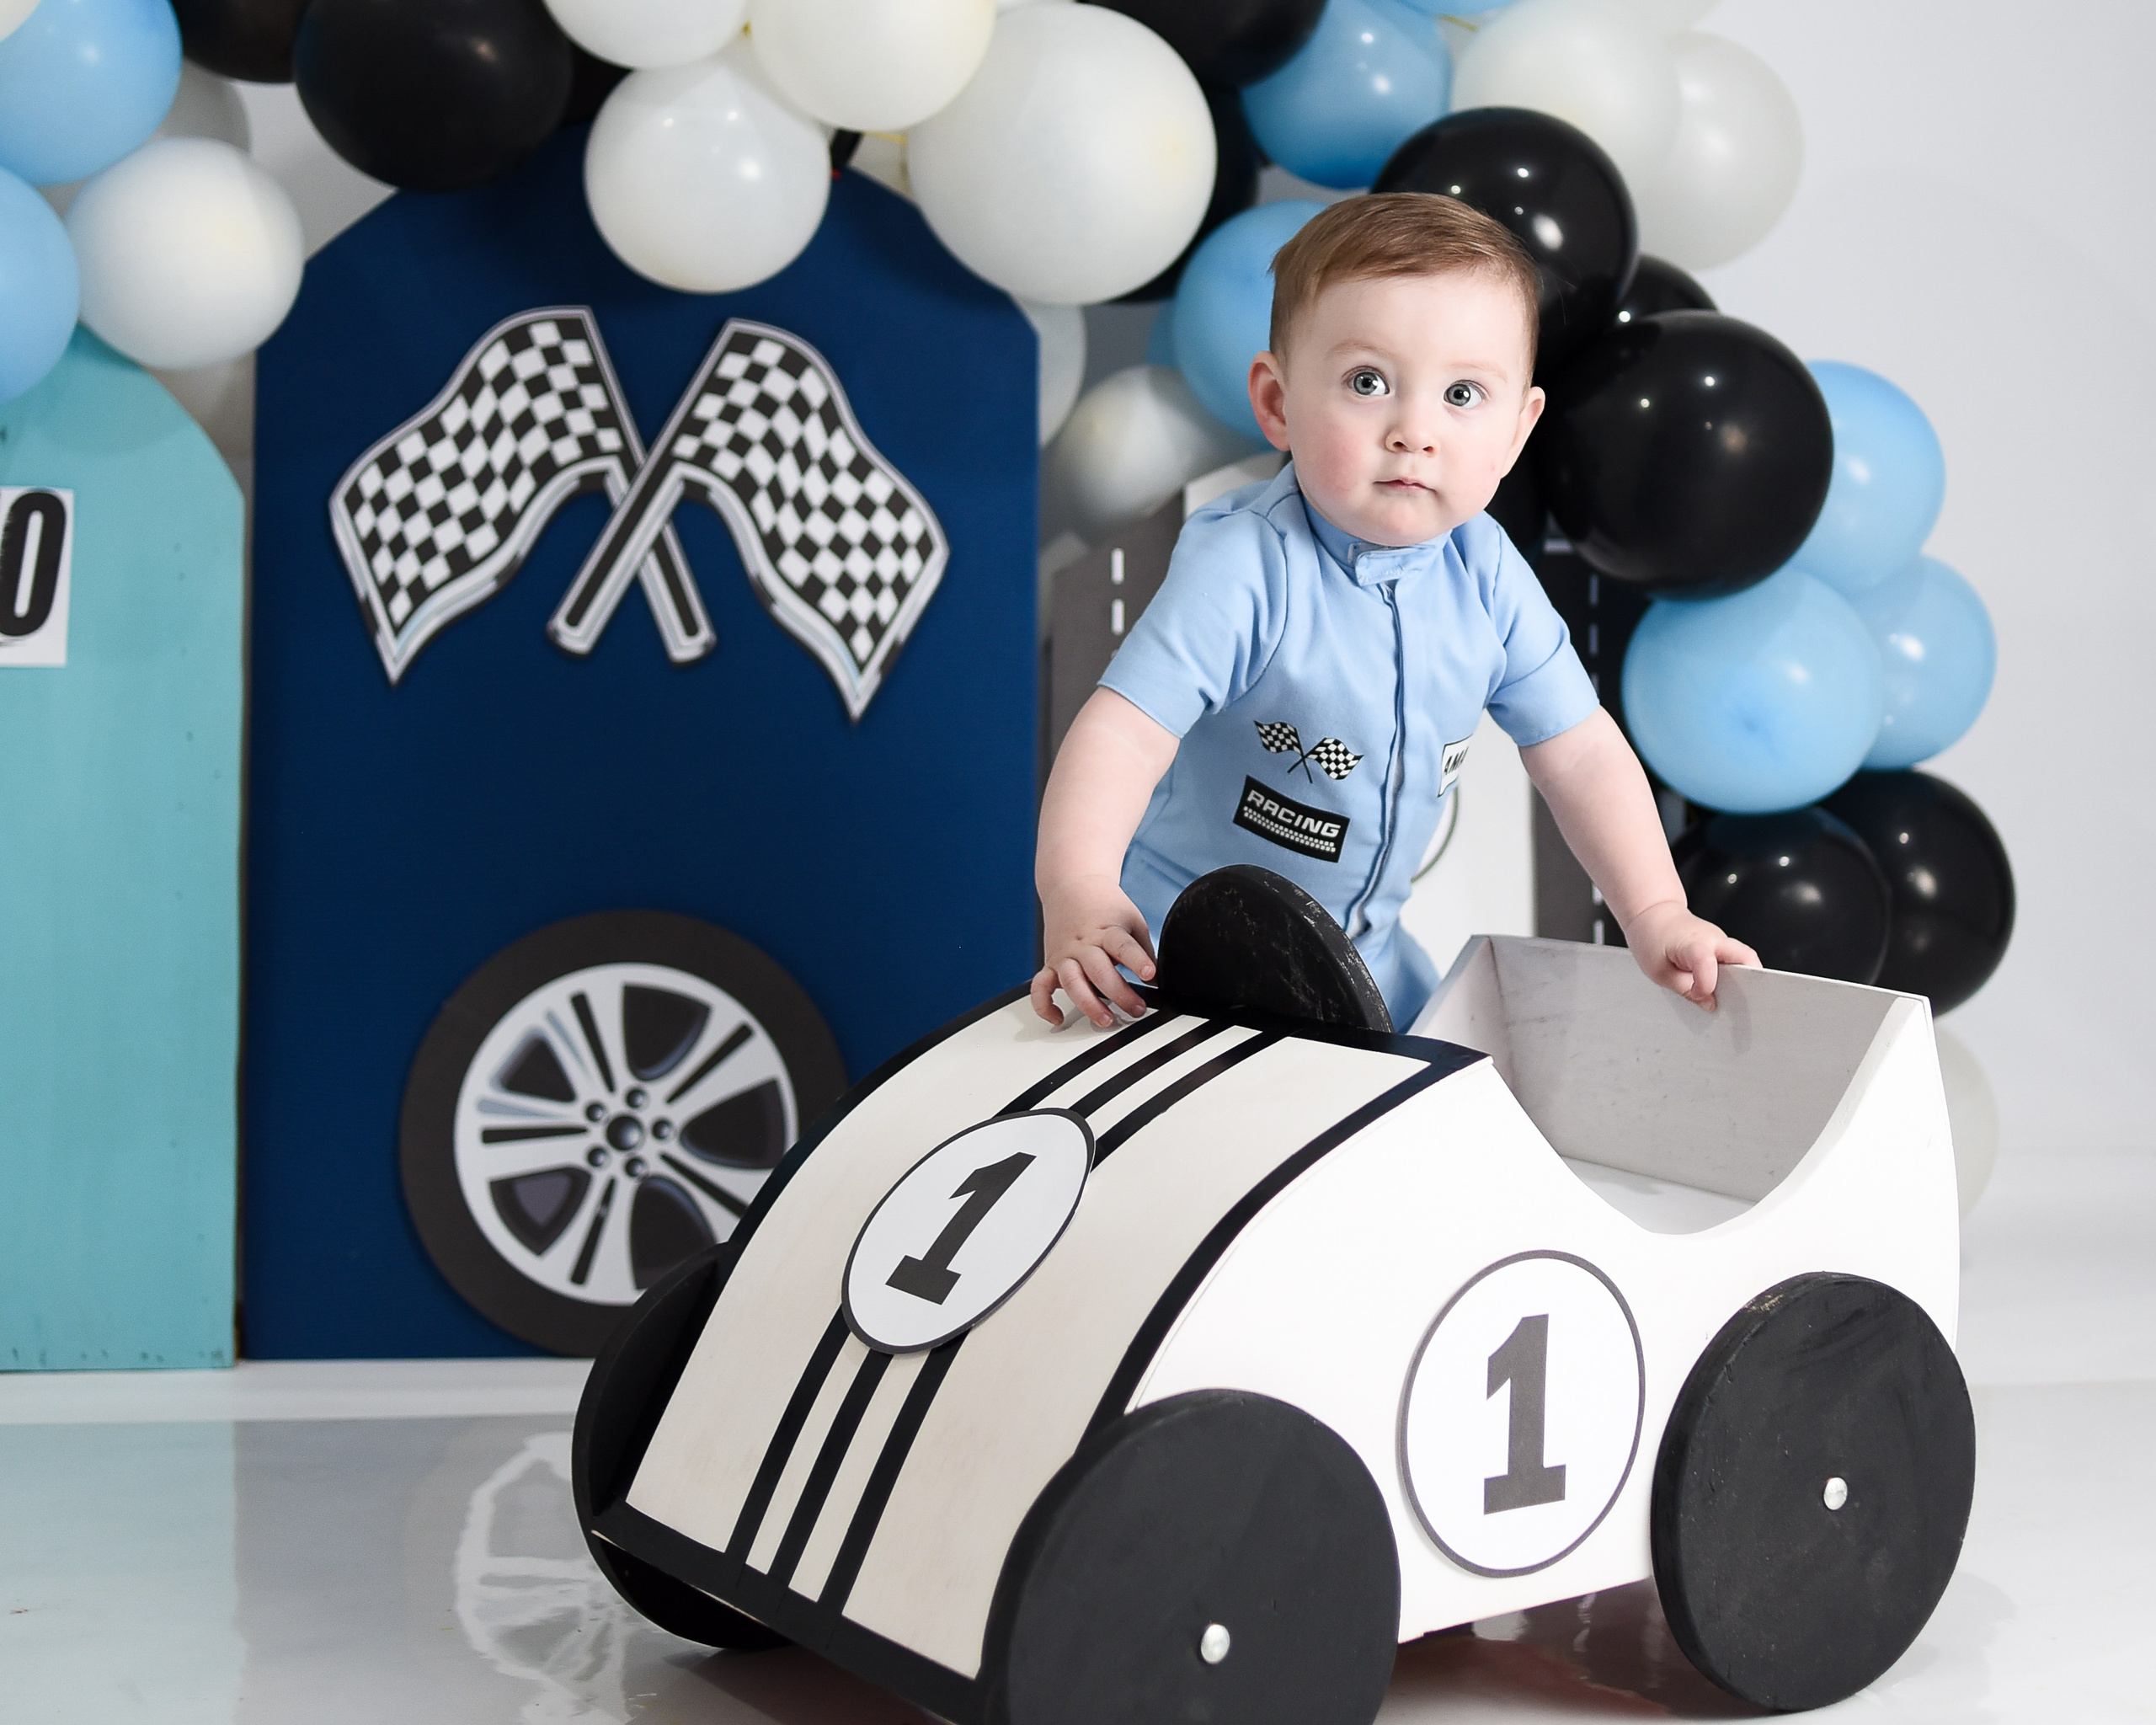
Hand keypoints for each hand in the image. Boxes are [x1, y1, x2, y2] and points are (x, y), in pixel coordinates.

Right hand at [1032, 878, 1155, 1027]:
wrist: (1072, 887)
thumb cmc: (1106, 906)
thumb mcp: (1132, 920)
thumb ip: (1142, 949)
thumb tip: (1156, 980)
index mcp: (1106, 930)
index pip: (1122, 945)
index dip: (1136, 960)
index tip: (1150, 974)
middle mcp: (1083, 944)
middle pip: (1098, 971)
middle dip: (1119, 993)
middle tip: (1137, 1009)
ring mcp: (1064, 955)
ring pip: (1071, 983)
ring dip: (1088, 1004)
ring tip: (1106, 1019)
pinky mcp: (1050, 964)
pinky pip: (1040, 987)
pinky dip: (1044, 1005)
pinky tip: (1058, 1018)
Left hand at [1624, 900, 1759, 1010]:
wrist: (1654, 914)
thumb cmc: (1653, 938)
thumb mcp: (1660, 971)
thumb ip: (1685, 989)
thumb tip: (1709, 1004)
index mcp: (1695, 943)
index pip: (1709, 965)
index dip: (1706, 987)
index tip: (1698, 996)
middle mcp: (1715, 938)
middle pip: (1747, 958)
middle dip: (1748, 981)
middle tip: (1735, 1001)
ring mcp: (1722, 940)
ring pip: (1745, 960)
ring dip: (1741, 980)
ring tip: (1726, 995)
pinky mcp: (1722, 946)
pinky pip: (1736, 961)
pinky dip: (1734, 976)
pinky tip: (1721, 987)